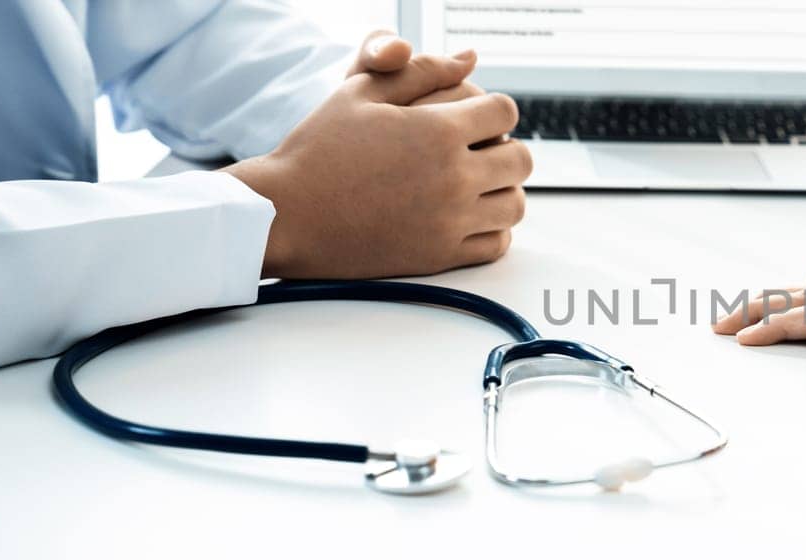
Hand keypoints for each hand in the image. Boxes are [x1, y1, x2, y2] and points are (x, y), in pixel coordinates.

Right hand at [224, 33, 530, 278]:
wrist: (285, 214)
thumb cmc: (318, 148)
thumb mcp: (361, 91)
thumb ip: (422, 70)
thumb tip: (471, 58)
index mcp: (437, 132)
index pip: (504, 112)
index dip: (493, 109)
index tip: (476, 116)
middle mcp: (453, 178)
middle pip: (520, 159)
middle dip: (505, 147)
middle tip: (483, 148)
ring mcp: (450, 221)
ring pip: (514, 204)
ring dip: (505, 188)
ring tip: (480, 182)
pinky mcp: (440, 256)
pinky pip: (496, 244)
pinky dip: (493, 228)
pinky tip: (472, 215)